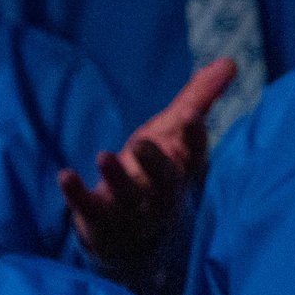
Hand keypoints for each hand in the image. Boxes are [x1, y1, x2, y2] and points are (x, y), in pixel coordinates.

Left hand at [60, 58, 232, 269]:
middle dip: (155, 164)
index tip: (191, 117)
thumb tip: (229, 61)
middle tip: (141, 142)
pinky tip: (65, 175)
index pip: (195, 155)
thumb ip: (198, 99)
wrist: (130, 233)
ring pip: (127, 198)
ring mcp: (132, 211)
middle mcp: (162, 194)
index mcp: (183, 170)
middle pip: (164, 182)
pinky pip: (89, 209)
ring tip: (103, 156)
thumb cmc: (154, 171)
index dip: (194, 138)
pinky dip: (77, 195)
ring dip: (116, 178)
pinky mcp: (101, 221)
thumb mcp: (172, 133)